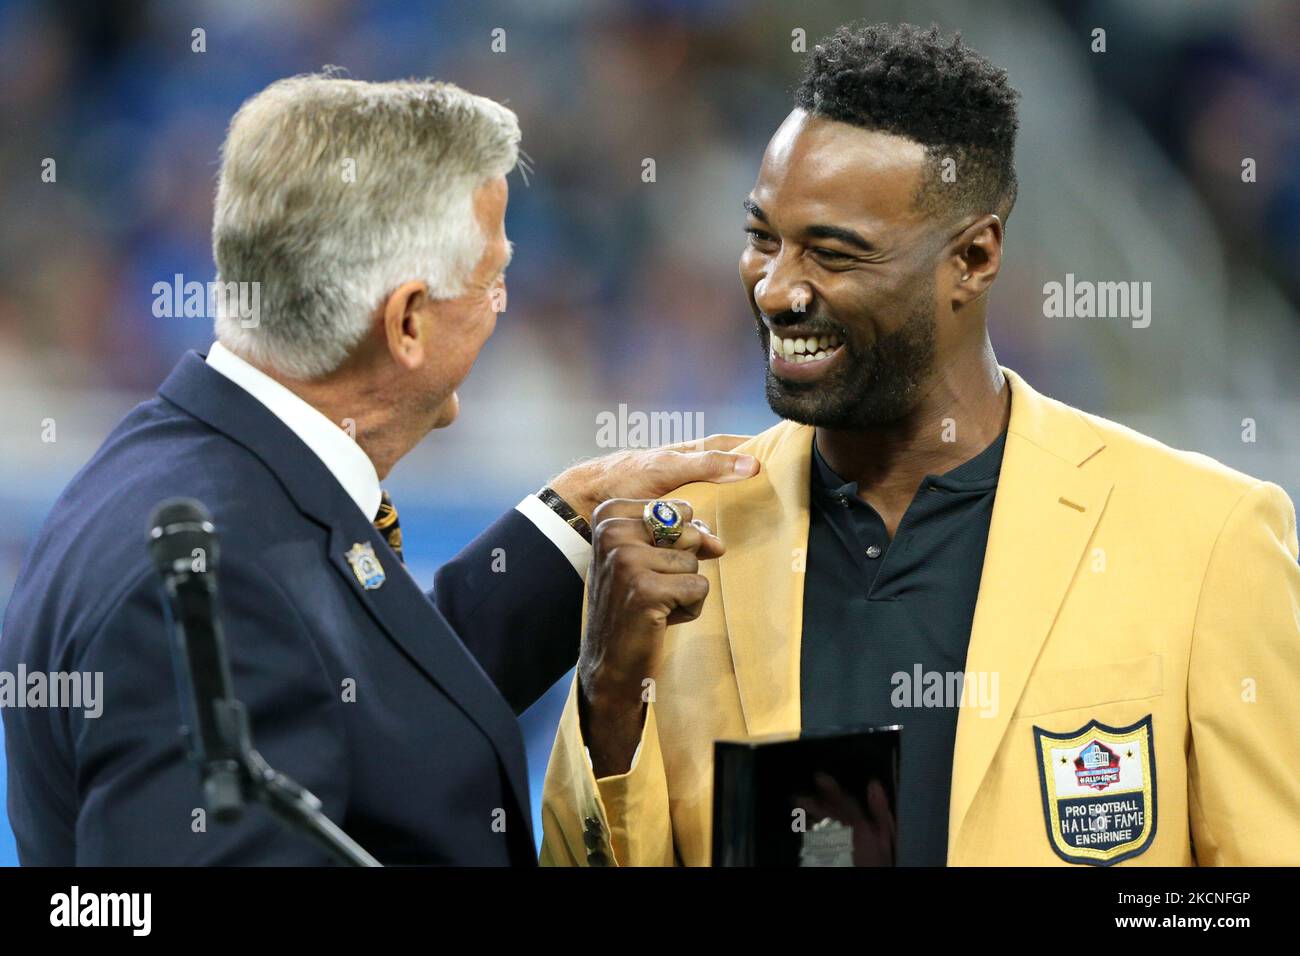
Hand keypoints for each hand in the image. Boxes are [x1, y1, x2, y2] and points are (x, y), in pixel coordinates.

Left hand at [548, 434, 757, 523]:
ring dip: (721, 513)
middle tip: (769, 490)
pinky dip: (702, 532)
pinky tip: (710, 543)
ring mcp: (669, 498)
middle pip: (717, 475)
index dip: (747, 446)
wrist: (583, 504)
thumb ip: (708, 466)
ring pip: (705, 503)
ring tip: (744, 523)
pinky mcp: (660, 522)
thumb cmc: (623, 480)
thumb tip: (752, 465)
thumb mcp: (669, 469)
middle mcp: (677, 474)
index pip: (722, 446)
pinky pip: (690, 526)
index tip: (776, 449)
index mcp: (681, 455)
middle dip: (740, 481)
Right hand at [578, 498, 723, 776]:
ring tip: (654, 605)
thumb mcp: (650, 558)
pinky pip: (699, 587)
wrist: (610, 660)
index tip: (647, 565)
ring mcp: (626, 559)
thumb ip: (684, 536)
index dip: (678, 542)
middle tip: (651, 589)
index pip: (679, 509)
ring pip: (695, 562)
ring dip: (684, 590)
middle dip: (682, 566)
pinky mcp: (645, 589)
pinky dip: (688, 609)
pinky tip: (659, 620)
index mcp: (608, 514)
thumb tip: (717, 543)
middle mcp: (613, 532)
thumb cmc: (632, 605)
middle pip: (689, 532)